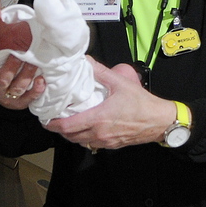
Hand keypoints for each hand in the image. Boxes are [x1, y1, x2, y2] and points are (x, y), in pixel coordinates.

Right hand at [0, 49, 45, 109]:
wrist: (8, 94)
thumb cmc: (2, 69)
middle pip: (1, 80)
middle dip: (11, 67)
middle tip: (18, 55)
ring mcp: (8, 97)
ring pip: (17, 88)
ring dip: (27, 75)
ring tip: (34, 63)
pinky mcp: (21, 103)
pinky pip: (30, 97)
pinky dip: (36, 89)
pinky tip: (41, 79)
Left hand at [44, 59, 175, 149]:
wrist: (160, 121)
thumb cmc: (142, 104)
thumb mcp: (120, 83)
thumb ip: (100, 72)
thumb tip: (85, 61)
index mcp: (98, 119)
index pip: (68, 126)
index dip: (53, 124)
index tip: (46, 120)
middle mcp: (100, 133)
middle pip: (71, 137)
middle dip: (60, 130)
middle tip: (54, 121)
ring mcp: (106, 141)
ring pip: (82, 142)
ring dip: (72, 135)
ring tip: (68, 124)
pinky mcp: (113, 145)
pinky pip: (93, 144)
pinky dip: (86, 138)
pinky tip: (87, 128)